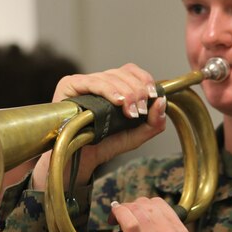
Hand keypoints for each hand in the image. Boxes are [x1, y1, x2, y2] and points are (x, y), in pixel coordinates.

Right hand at [32, 64, 166, 190]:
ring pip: (110, 77)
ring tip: (130, 112)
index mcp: (113, 87)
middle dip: (137, 91)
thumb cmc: (104, 145)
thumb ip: (154, 123)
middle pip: (123, 73)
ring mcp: (83, 82)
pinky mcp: (69, 85)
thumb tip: (162, 102)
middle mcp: (98, 81)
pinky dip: (108, 90)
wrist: (80, 159)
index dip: (144, 80)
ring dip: (126, 93)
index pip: (131, 71)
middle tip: (140, 111)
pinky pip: (92, 81)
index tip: (153, 96)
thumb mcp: (135, 136)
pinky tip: (117, 102)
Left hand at [110, 197, 190, 231]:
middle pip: (145, 204)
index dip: (141, 205)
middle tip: (119, 219)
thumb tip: (139, 224)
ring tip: (115, 222)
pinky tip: (114, 218)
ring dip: (122, 212)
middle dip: (129, 208)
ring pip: (136, 210)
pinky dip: (119, 215)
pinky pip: (129, 223)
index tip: (132, 214)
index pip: (159, 204)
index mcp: (181, 231)